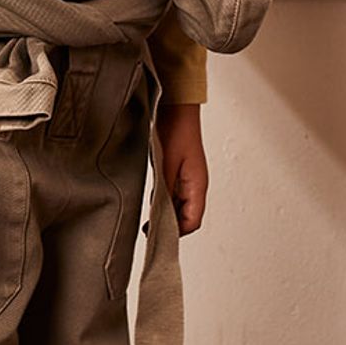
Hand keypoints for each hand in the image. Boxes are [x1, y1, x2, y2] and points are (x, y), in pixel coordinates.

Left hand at [156, 102, 208, 235]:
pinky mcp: (179, 172)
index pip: (192, 222)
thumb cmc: (175, 130)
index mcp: (197, 186)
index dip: (176, 233)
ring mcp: (188, 179)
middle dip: (170, 226)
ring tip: (148, 219)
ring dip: (166, 214)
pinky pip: (175, 195)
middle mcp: (196, 185)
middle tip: (148, 230)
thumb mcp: (165, 165)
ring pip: (180, 207)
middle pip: (187, 217)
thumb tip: (158, 216)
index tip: (156, 236)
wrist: (176, 107)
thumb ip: (164, 192)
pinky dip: (164, 202)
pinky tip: (151, 201)